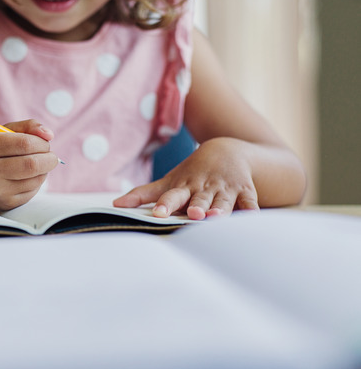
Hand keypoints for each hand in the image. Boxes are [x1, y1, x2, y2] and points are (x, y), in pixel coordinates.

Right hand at [0, 119, 58, 209]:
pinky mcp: (5, 203)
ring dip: (44, 171)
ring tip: (36, 165)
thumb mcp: (2, 132)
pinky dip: (37, 182)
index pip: (25, 144)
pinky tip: (27, 177)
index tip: (45, 143)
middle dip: (49, 159)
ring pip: (36, 179)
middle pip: (31, 165)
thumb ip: (27, 126)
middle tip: (50, 156)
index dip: (42, 143)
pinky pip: (33, 192)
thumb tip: (49, 135)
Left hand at [113, 138, 259, 219]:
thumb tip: (115, 205)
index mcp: (184, 187)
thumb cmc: (192, 173)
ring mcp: (225, 190)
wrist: (227, 150)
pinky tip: (253, 218)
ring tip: (215, 217)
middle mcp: (204, 188)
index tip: (159, 213)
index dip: (166, 205)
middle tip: (193, 214)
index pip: (172, 196)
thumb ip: (143, 194)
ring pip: (223, 202)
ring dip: (219, 209)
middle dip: (196, 207)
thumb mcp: (168, 181)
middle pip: (199, 200)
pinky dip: (251, 209)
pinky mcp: (245, 191)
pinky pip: (249, 202)